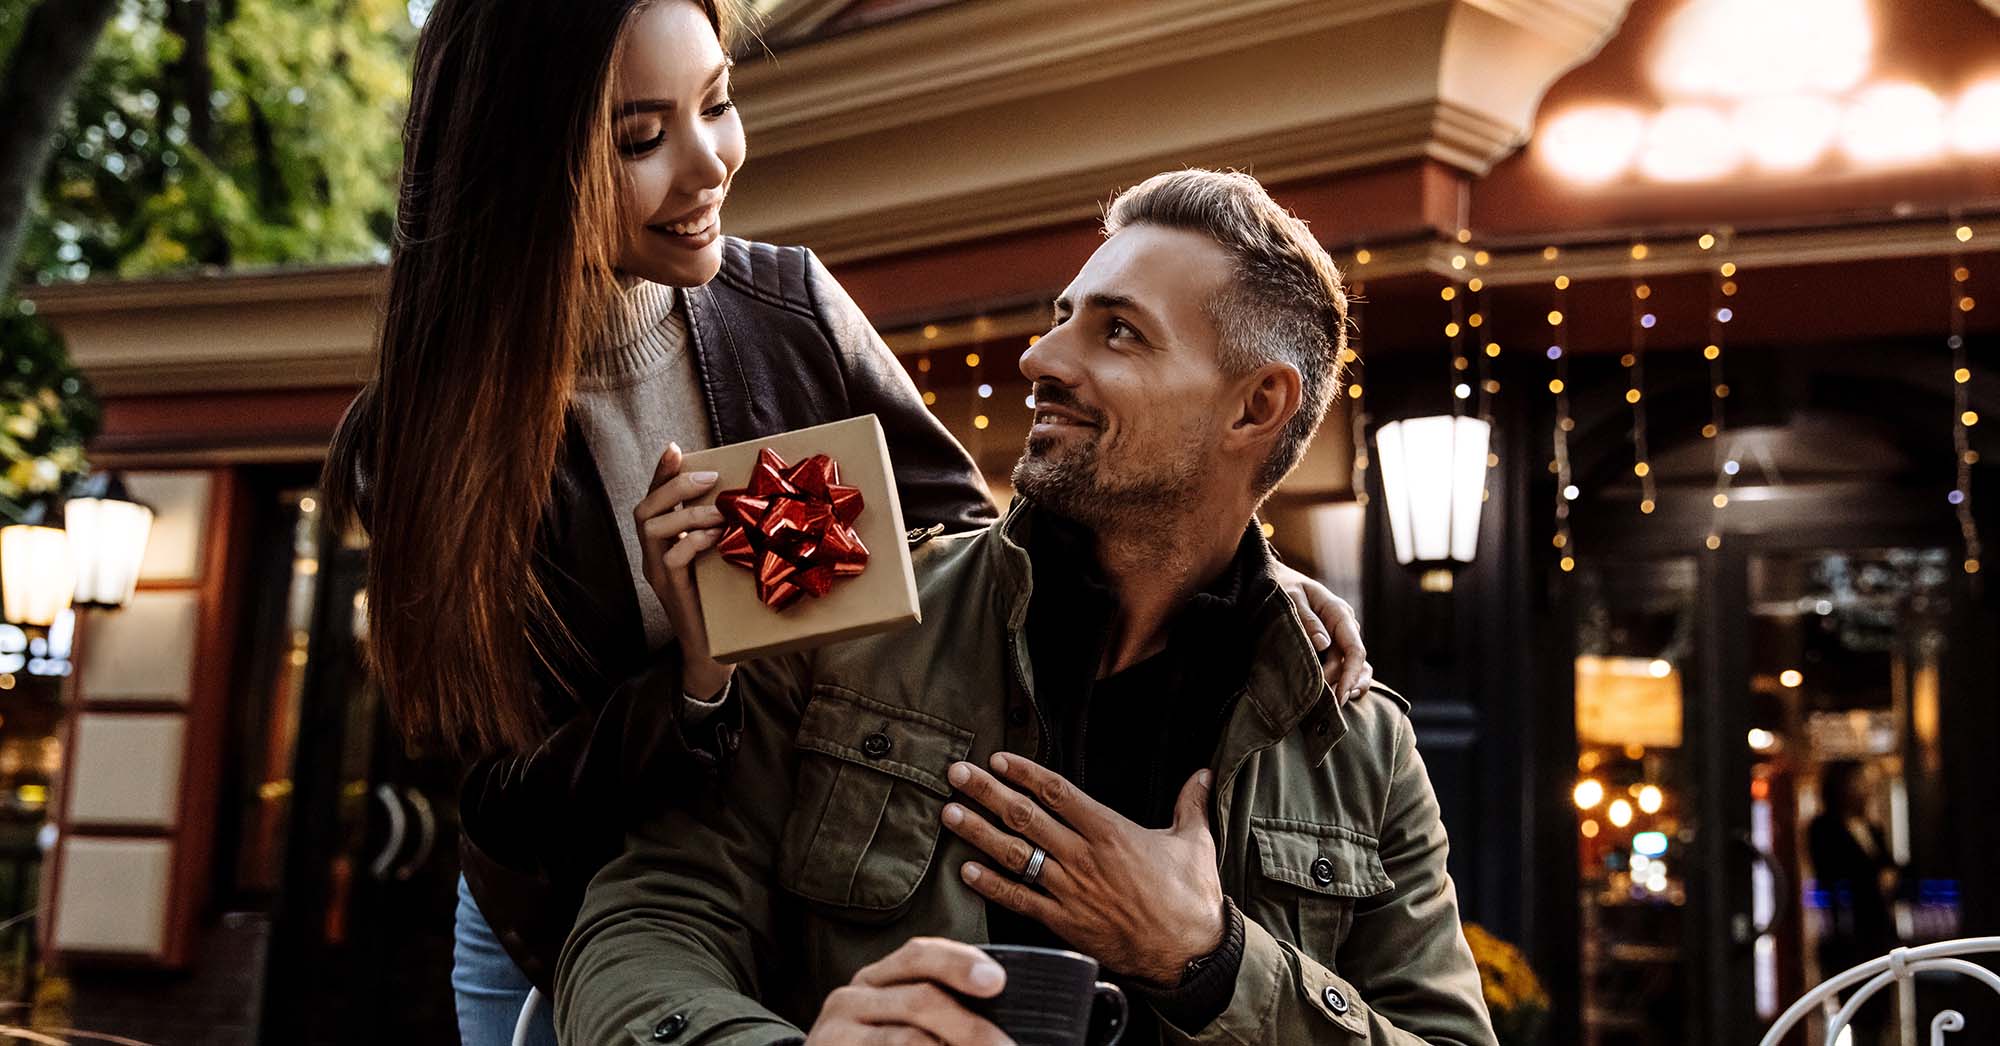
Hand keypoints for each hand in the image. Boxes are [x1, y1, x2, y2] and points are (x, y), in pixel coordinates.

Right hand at [634, 442, 730, 698]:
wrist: (715, 651)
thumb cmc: (722, 600)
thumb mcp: (719, 555)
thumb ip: (720, 529)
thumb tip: (747, 496)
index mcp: (662, 542)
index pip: (653, 499)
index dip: (661, 473)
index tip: (676, 448)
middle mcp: (652, 555)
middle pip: (644, 509)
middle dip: (674, 486)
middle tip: (710, 479)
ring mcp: (657, 573)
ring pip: (653, 529)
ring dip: (688, 513)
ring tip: (721, 511)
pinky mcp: (670, 591)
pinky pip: (671, 558)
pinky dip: (692, 542)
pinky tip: (715, 538)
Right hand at [805, 937, 1012, 1045]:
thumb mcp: (902, 1020)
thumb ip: (941, 1009)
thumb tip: (1000, 1007)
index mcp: (878, 978)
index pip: (920, 955)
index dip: (960, 963)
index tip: (998, 981)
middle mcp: (851, 996)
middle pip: (920, 998)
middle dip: (971, 1027)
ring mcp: (835, 1030)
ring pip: (908, 1039)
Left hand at [943, 754, 1223, 985]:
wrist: (1189, 955)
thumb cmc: (1193, 898)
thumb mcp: (1196, 842)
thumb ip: (1191, 803)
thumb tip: (1203, 773)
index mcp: (1111, 832)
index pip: (1058, 793)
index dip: (1025, 773)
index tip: (997, 759)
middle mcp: (1084, 857)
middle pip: (1026, 817)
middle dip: (987, 793)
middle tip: (957, 774)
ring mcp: (1071, 891)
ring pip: (1016, 855)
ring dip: (979, 833)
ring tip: (950, 814)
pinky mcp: (1065, 922)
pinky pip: (1020, 900)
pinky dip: (992, 885)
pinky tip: (966, 871)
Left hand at [1270, 562, 1372, 701]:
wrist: (1274, 578)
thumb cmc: (1282, 586)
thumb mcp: (1291, 598)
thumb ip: (1307, 620)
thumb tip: (1323, 644)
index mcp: (1339, 613)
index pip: (1354, 650)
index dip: (1351, 675)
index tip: (1340, 695)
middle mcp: (1344, 626)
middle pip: (1355, 663)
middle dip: (1344, 684)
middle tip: (1328, 704)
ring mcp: (1339, 636)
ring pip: (1354, 666)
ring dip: (1348, 685)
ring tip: (1337, 705)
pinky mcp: (1331, 644)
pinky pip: (1342, 665)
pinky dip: (1341, 680)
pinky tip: (1335, 696)